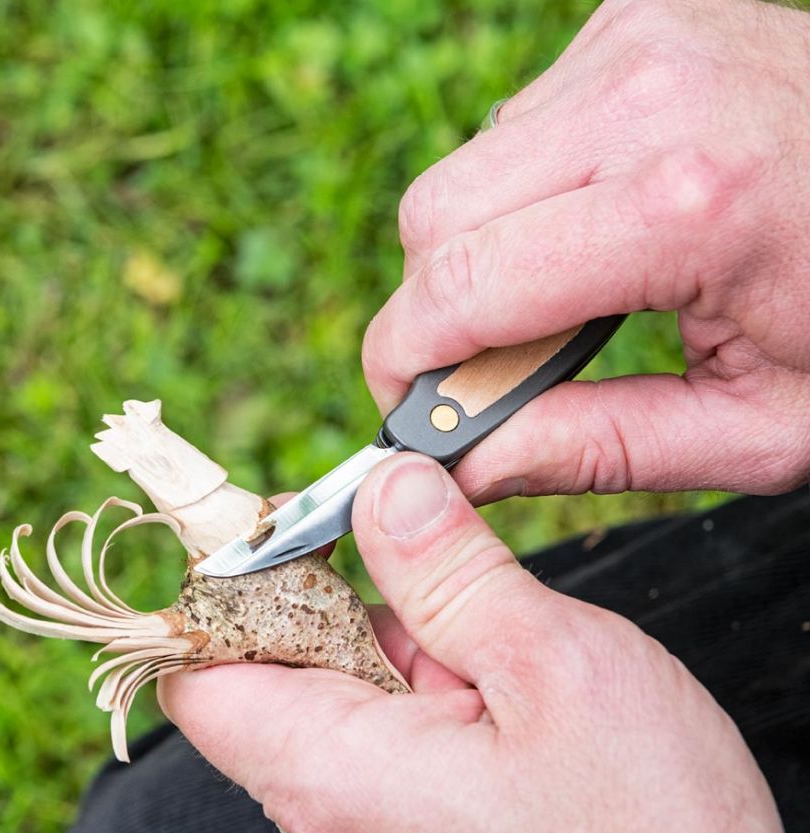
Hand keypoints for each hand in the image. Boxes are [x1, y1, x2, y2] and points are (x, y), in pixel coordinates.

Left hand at [159, 454, 807, 832]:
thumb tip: (386, 489)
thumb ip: (451, 571)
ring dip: (409, 667)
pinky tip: (506, 730)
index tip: (297, 533)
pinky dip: (427, 717)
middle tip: (463, 613)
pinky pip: (380, 761)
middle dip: (362, 618)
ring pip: (342, 713)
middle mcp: (325, 831)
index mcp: (333, 779)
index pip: (203, 671)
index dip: (233, 588)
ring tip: (505, 687)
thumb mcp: (557, 667)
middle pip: (282, 679)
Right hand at [363, 0, 809, 501]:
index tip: (409, 408)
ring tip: (560, 295)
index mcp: (687, 207)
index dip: (403, 361)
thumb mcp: (756, 427)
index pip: (460, 286)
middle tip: (485, 365)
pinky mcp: (632, 24)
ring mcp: (638, 43)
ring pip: (460, 173)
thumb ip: (598, 449)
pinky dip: (519, 197)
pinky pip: (511, 131)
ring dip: (476, 253)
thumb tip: (469, 461)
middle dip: (432, 311)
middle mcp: (648, 97)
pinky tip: (586, 226)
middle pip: (433, 221)